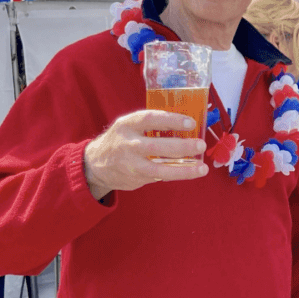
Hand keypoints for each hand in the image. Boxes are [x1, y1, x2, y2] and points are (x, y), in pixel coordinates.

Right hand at [83, 110, 207, 199]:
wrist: (96, 164)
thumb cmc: (121, 140)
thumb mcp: (129, 126)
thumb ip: (151, 124)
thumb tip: (185, 125)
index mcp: (127, 125)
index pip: (150, 119)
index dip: (171, 120)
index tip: (190, 123)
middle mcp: (128, 144)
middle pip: (156, 146)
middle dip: (181, 146)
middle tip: (200, 144)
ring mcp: (131, 164)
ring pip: (159, 170)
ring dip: (184, 170)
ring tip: (202, 168)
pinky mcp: (137, 178)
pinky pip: (160, 177)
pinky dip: (177, 174)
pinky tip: (191, 172)